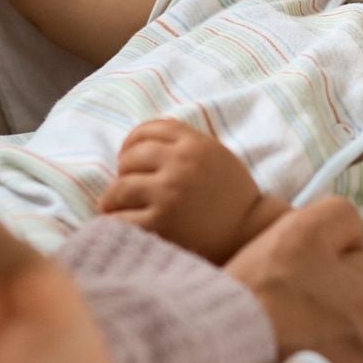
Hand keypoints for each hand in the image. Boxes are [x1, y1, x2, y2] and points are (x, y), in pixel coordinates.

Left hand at [99, 120, 279, 262]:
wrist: (248, 233)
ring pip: (120, 186)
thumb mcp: (215, 156)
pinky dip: (114, 219)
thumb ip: (184, 144)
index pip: (149, 129)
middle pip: (130, 156)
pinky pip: (121, 218)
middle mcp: (181, 165)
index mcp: (195, 144)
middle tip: (124, 185)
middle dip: (124, 170)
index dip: (132, 141)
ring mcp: (169, 194)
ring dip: (113, 196)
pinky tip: (117, 222)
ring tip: (114, 204)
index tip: (128, 155)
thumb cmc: (231, 195)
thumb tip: (138, 142)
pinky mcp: (160, 224)